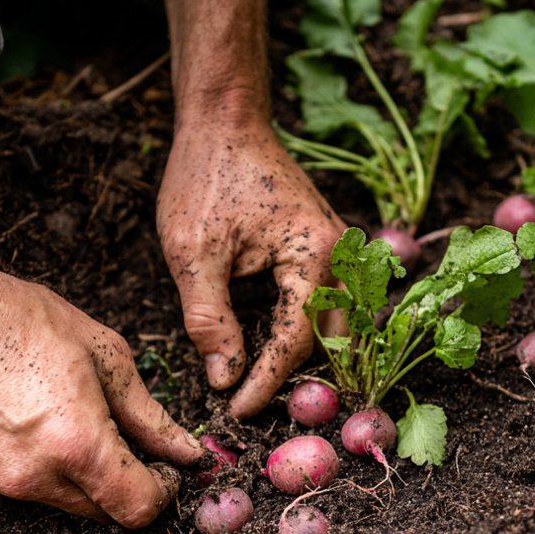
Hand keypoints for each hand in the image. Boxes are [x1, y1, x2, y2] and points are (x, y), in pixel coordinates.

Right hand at [0, 260, 204, 525]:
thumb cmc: (17, 318)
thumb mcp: (104, 355)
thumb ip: (149, 415)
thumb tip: (186, 452)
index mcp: (76, 445)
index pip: (136, 509)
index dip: (162, 493)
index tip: (165, 468)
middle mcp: (35, 476)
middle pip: (103, 513)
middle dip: (127, 485)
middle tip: (131, 442)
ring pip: (65, 503)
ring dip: (85, 479)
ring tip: (79, 421)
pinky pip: (27, 489)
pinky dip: (46, 470)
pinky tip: (38, 423)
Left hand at [158, 120, 345, 417]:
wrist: (224, 121)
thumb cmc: (206, 178)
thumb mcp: (193, 253)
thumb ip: (209, 319)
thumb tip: (224, 378)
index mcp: (314, 255)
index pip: (297, 340)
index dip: (267, 383)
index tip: (237, 411)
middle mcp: (341, 254)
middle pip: (329, 340)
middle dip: (296, 379)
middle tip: (254, 406)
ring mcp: (339, 249)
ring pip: (335, 324)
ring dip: (304, 357)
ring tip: (263, 385)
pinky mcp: (326, 247)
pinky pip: (327, 302)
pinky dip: (305, 330)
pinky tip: (271, 346)